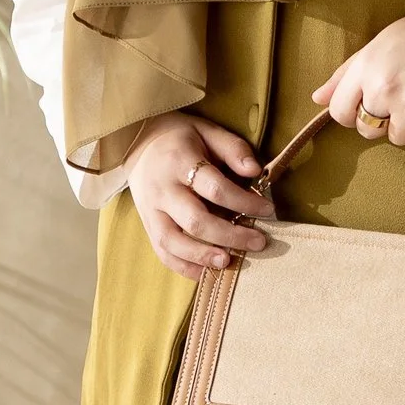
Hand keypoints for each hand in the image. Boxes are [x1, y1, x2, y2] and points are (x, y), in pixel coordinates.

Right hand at [124, 112, 272, 275]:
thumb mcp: (208, 131)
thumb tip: (255, 171)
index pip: (215, 188)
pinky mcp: (147, 224)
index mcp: (179, 161)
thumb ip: (233, 149)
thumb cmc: (181, 138)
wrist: (137, 142)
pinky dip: (183, 267)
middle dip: (230, 236)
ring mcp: (151, 210)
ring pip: (174, 241)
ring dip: (202, 256)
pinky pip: (162, 251)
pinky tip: (206, 272)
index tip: (268, 210)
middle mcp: (162, 189)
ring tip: (228, 262)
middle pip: (195, 220)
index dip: (244, 202)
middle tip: (258, 243)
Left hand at [313, 0, 404, 153]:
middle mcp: (385, 87)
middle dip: (380, 120)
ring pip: (395, 139)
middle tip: (402, 97)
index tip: (367, 104)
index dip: (351, 112)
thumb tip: (317, 98)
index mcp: (366, 65)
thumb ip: (347, 73)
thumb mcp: (382, 42)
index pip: (338, 111)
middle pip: (366, 129)